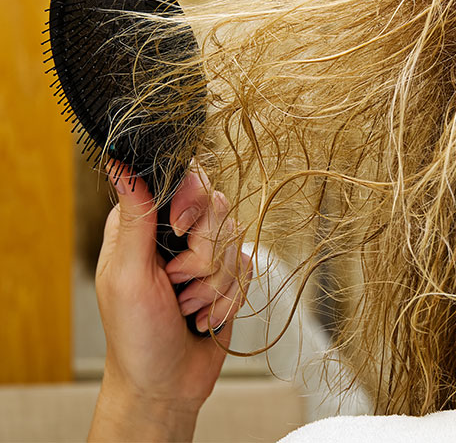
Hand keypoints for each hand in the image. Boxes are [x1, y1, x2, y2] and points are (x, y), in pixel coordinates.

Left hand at [89, 163, 251, 440]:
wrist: (167, 383)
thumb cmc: (135, 335)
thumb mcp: (128, 275)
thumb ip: (135, 218)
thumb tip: (118, 161)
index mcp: (143, 223)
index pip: (181, 179)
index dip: (190, 200)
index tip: (181, 228)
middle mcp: (175, 232)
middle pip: (216, 208)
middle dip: (202, 256)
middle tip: (176, 283)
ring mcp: (204, 253)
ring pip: (235, 240)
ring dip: (212, 285)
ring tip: (186, 307)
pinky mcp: (227, 275)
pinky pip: (247, 267)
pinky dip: (227, 298)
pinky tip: (204, 317)